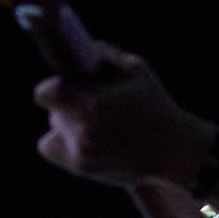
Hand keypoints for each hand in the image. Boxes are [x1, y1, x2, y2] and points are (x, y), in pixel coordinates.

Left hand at [34, 45, 202, 189]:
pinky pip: (50, 146)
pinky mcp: (80, 168)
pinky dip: (61, 141)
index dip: (54, 87)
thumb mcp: (135, 70)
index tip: (66, 85)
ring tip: (96, 122)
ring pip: (54, 126)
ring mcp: (80, 153)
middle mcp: (83, 131)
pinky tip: (82, 137)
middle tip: (90, 103)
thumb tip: (77, 50)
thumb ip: (103, 55)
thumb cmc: (154, 107)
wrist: (173, 151)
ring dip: (67, 121)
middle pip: (53, 110)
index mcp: (93, 105)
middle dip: (68, 103)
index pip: (46, 93)